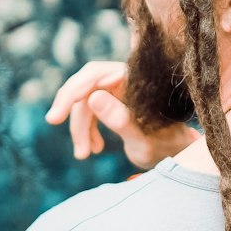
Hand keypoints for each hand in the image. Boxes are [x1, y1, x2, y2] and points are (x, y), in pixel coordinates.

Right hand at [44, 59, 200, 170]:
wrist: (177, 154)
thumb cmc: (167, 147)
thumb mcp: (145, 139)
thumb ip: (121, 119)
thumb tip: (93, 97)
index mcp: (136, 80)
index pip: (95, 75)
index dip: (73, 93)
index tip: (56, 117)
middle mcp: (126, 79)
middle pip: (85, 85)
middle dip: (71, 108)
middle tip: (53, 123)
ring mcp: (119, 88)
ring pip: (85, 101)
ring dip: (79, 128)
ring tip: (84, 154)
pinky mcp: (114, 100)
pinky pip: (90, 110)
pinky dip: (86, 130)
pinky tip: (94, 149)